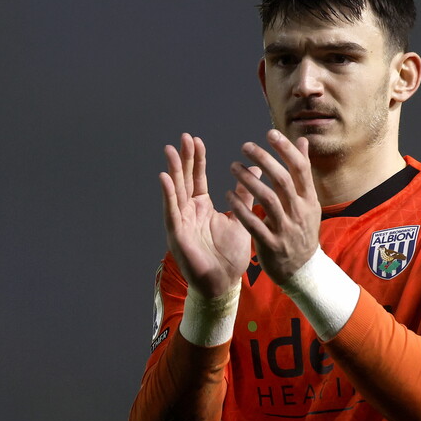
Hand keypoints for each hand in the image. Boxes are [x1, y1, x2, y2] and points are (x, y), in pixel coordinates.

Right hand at [159, 133, 254, 298]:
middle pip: (184, 180)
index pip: (197, 178)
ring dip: (173, 171)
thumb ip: (244, 196)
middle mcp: (189, 212)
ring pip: (175, 192)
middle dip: (184, 159)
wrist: (223, 283)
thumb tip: (254, 171)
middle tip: (183, 137)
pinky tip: (165, 179)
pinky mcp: (177, 235)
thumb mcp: (240, 219)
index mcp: (202, 207)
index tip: (196, 140)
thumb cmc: (229, 256)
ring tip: (171, 151)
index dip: (196, 160)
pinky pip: (172, 212)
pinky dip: (168, 195)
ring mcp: (181, 222)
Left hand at [227, 131, 320, 283]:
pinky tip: (228, 195)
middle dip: (264, 160)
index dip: (286, 149)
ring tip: (233, 167)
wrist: (302, 269)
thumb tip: (303, 141)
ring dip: (249, 181)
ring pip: (267, 199)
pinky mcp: (272, 244)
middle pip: (283, 180)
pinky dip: (240, 208)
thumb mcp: (308, 202)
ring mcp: (286, 229)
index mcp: (309, 199)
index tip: (270, 133)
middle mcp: (299, 211)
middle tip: (245, 146)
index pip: (300, 168)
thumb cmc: (301, 230)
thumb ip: (303, 172)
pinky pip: (254, 223)